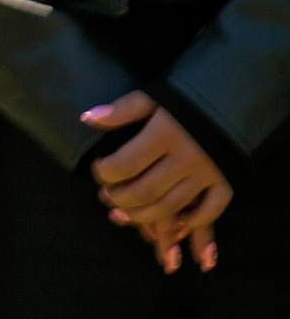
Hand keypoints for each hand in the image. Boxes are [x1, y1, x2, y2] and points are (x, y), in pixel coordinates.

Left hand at [82, 91, 231, 272]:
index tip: (98, 171)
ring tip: (122, 214)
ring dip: (144, 216)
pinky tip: (174, 222)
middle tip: (106, 196)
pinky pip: (210, 210)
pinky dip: (193, 221)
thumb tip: (87, 118)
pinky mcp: (227, 182)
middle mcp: (186, 157)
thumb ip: (121, 110)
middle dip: (120, 199)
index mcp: (164, 134)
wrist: (232, 96)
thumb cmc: (185, 98)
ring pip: (171, 206)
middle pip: (146, 191)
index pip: (125, 165)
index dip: (105, 173)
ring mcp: (208, 173)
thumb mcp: (152, 96)